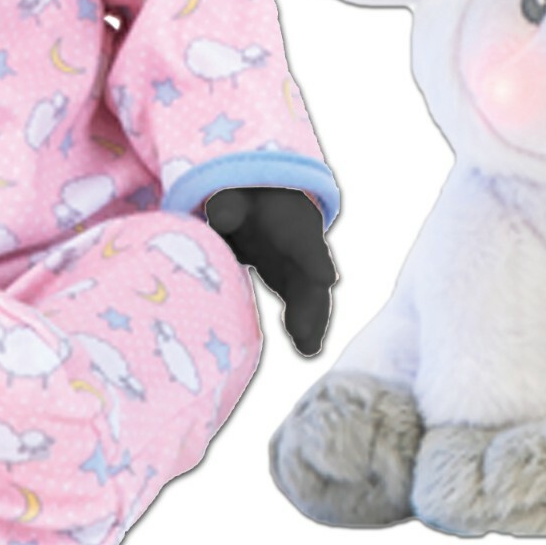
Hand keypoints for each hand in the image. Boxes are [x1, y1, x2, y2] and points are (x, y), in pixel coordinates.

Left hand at [205, 187, 335, 354]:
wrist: (263, 196)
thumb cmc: (245, 196)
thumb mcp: (233, 195)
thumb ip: (229, 205)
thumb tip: (221, 213)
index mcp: (288, 218)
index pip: (301, 237)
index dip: (312, 257)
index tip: (324, 278)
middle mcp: (302, 241)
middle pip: (312, 274)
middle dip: (311, 302)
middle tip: (304, 332)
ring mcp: (300, 262)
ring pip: (312, 292)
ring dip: (312, 319)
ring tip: (308, 349)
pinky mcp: (292, 279)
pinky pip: (304, 302)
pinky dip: (306, 323)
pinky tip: (306, 347)